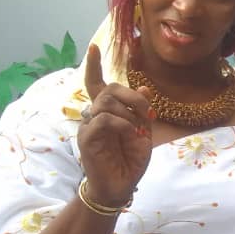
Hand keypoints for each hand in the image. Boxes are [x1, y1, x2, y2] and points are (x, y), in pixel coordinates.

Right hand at [78, 44, 152, 205]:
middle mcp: (94, 116)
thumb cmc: (130, 160)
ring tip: (138, 130)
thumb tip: (142, 88)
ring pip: (106, 102)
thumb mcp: (142, 132)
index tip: (94, 47)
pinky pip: (103, 120)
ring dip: (130, 112)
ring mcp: (88, 126)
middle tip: (147, 114)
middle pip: (108, 89)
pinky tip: (131, 135)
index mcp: (108, 112)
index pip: (96, 84)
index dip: (94, 66)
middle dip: (131, 96)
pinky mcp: (87, 139)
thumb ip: (141, 111)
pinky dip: (121, 124)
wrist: (121, 186)